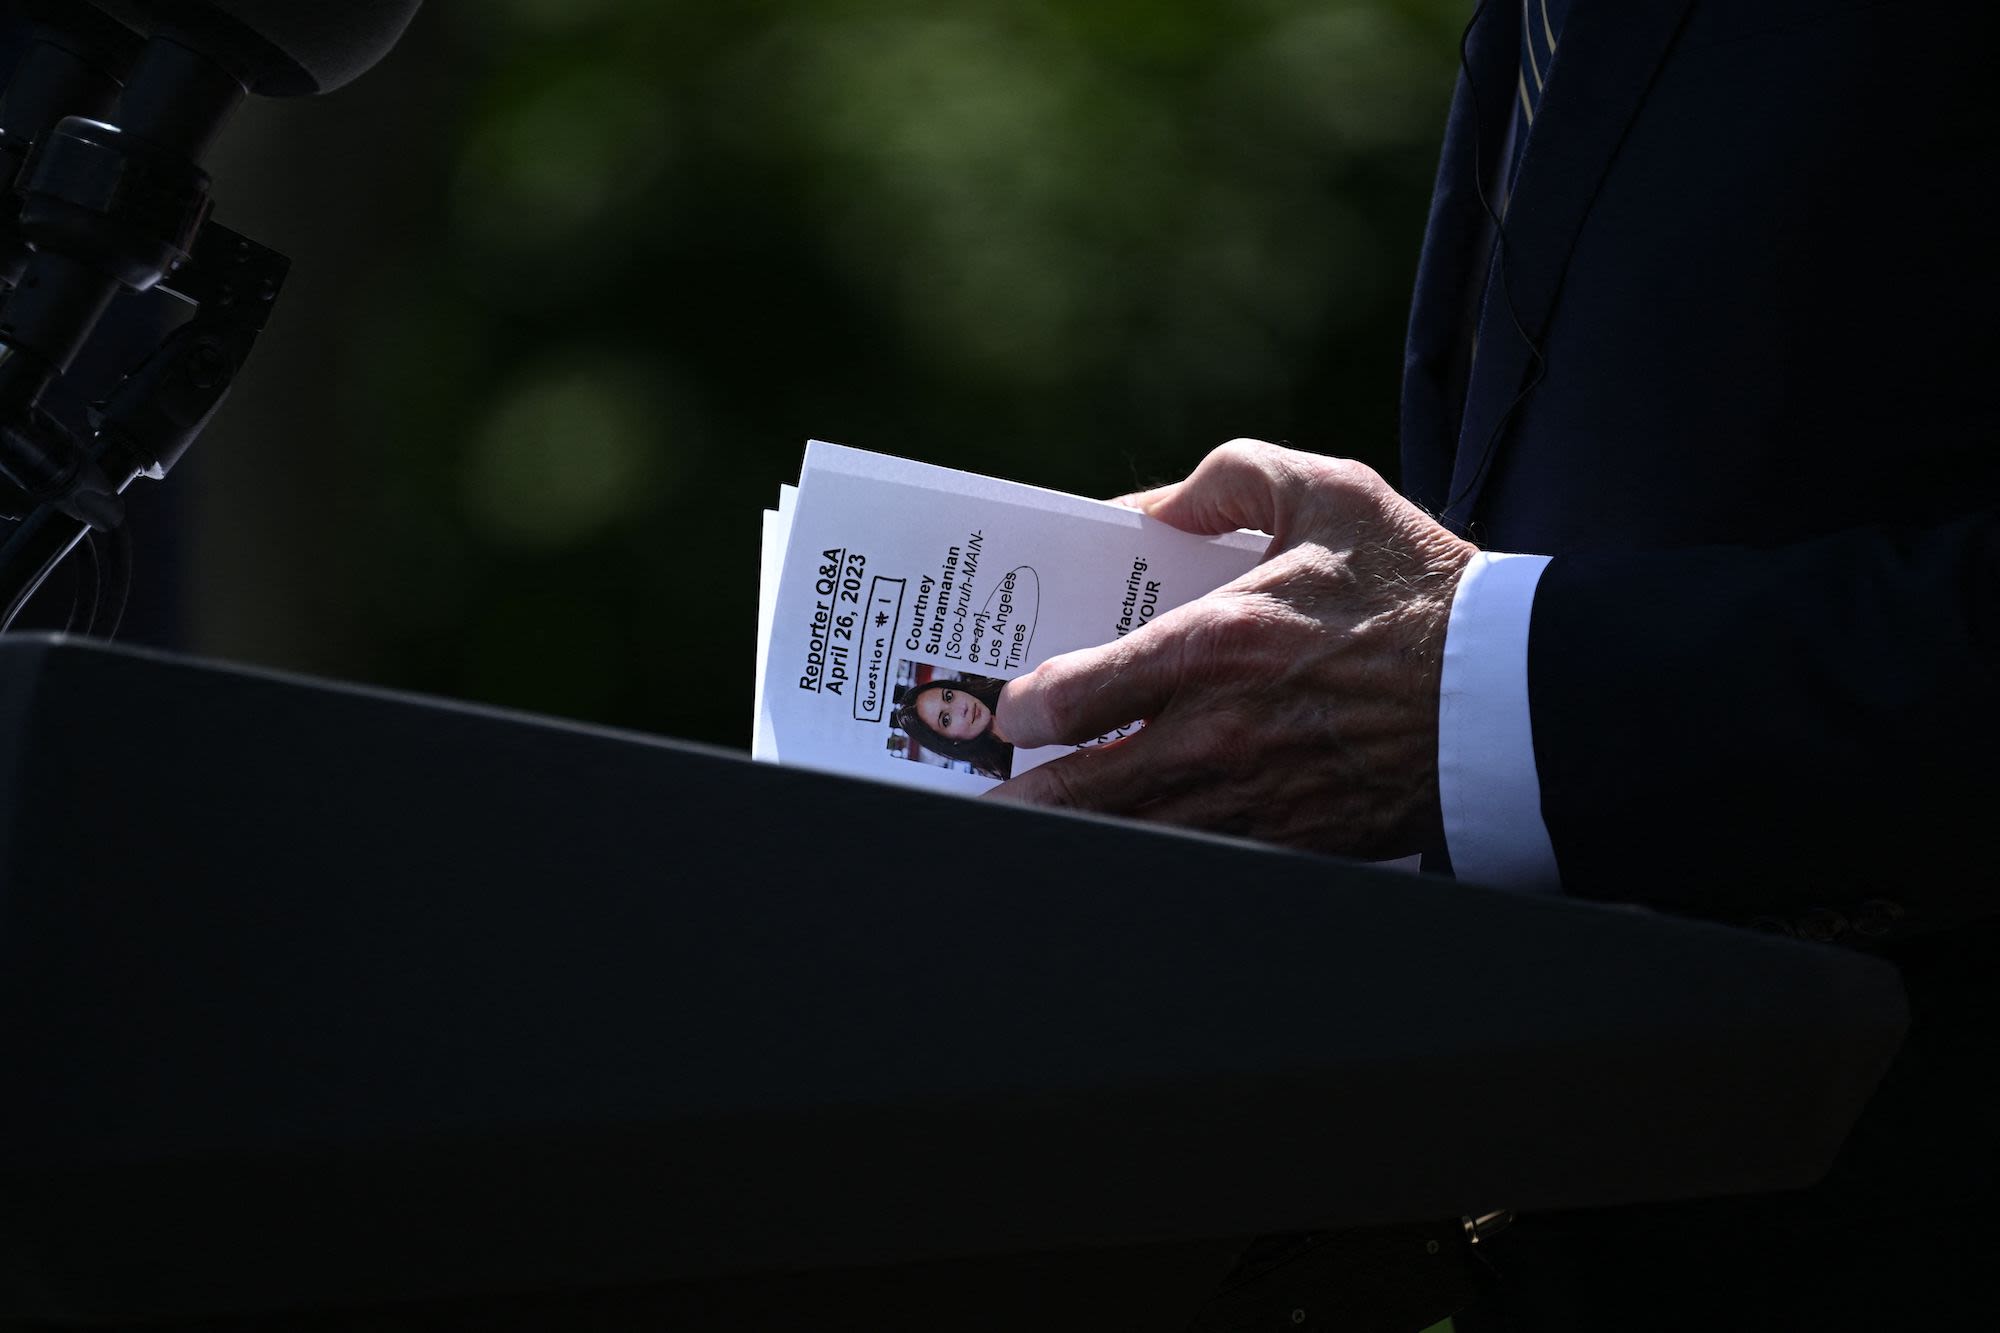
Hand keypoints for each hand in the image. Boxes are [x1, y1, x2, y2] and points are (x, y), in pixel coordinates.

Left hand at [989, 439, 1474, 859]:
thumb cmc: (1420, 590)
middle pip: (1084, 792)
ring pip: (1131, 841)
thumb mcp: (1328, 493)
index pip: (1078, 697)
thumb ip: (1229, 479)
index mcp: (1217, 645)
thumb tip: (1151, 507)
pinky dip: (1155, 863)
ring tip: (1035, 838)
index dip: (1026, 711)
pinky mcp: (1296, 844)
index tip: (1012, 711)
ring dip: (1074, 841)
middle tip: (984, 798)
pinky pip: (1201, 865)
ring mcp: (1256, 801)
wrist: (1515, 692)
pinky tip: (1132, 854)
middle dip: (1020, 799)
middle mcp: (1220, 735)